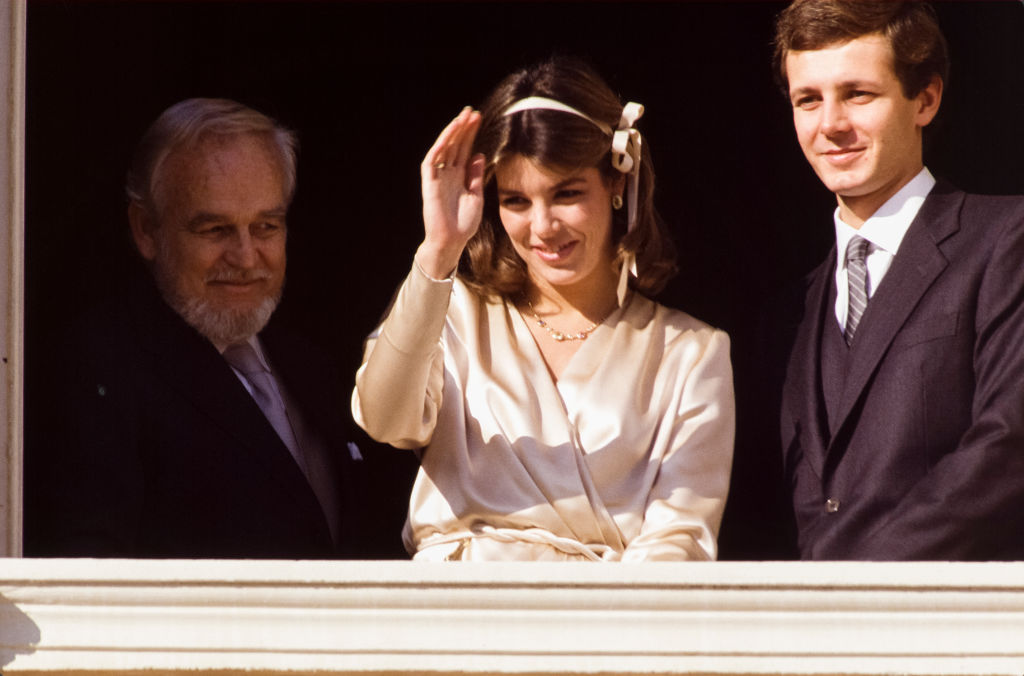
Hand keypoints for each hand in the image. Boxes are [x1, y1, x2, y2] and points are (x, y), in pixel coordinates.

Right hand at [416, 107, 485, 278]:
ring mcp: (438, 177)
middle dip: (462, 128)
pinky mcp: (429, 183)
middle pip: (455, 145)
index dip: (470, 134)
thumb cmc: (464, 223)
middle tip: (472, 112)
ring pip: (443, 149)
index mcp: (459, 177)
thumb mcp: (476, 196)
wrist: (452, 241)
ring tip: (462, 118)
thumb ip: (476, 176)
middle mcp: (447, 174)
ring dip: (452, 133)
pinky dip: (439, 148)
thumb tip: (479, 154)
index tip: (479, 119)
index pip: (464, 150)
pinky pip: (432, 161)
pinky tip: (449, 136)